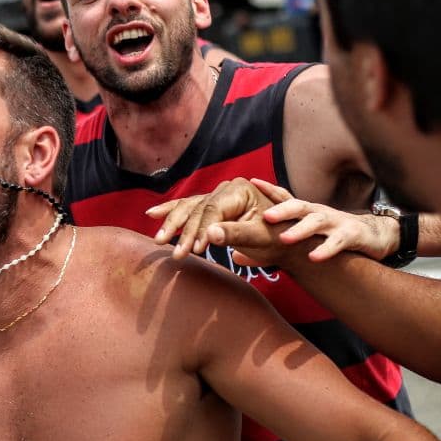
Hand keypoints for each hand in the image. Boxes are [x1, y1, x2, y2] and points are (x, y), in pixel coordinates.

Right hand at [146, 178, 284, 259]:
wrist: (287, 239)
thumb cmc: (277, 237)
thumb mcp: (259, 237)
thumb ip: (234, 234)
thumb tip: (209, 235)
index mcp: (239, 190)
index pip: (211, 208)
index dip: (201, 229)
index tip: (196, 249)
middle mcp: (227, 189)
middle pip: (197, 208)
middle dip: (184, 231)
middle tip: (174, 252)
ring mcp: (219, 196)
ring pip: (190, 208)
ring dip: (172, 224)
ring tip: (159, 240)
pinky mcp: (214, 207)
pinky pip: (189, 208)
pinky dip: (172, 212)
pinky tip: (153, 214)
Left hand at [249, 178, 399, 261]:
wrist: (373, 234)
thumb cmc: (330, 235)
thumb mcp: (302, 238)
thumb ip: (268, 248)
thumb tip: (235, 258)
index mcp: (306, 212)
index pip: (285, 197)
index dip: (269, 189)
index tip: (251, 181)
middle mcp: (319, 213)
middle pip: (299, 207)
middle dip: (281, 210)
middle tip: (265, 215)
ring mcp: (336, 223)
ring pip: (317, 222)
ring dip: (300, 230)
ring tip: (284, 238)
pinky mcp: (351, 236)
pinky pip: (338, 242)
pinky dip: (325, 249)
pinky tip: (314, 257)